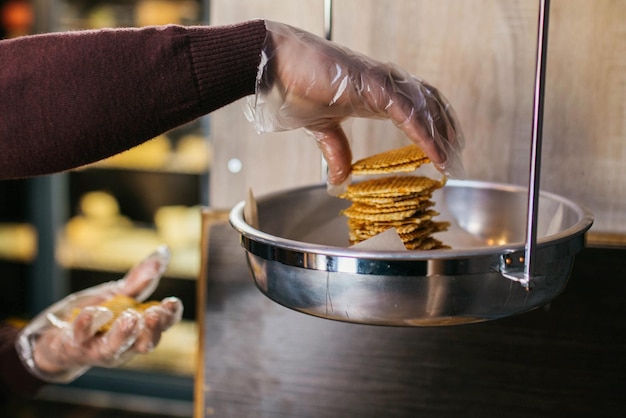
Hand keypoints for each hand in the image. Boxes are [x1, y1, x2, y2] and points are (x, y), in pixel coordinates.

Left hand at [16, 246, 182, 382]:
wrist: (52, 338)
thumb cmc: (94, 318)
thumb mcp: (118, 295)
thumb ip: (141, 278)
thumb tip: (165, 251)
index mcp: (139, 331)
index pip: (162, 326)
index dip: (170, 316)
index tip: (173, 302)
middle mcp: (124, 345)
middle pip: (145, 344)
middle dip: (152, 329)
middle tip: (155, 313)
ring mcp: (98, 348)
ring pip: (114, 348)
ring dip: (123, 334)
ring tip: (130, 317)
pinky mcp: (73, 345)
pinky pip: (81, 335)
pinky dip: (88, 323)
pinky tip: (94, 309)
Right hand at [245, 20, 464, 185]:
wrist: (278, 68)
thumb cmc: (298, 87)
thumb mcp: (323, 129)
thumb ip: (337, 151)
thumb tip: (341, 179)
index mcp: (377, 93)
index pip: (418, 106)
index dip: (434, 128)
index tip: (443, 154)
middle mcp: (386, 84)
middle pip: (431, 103)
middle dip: (447, 130)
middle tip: (455, 158)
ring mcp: (382, 82)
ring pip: (425, 106)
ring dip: (441, 133)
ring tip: (449, 159)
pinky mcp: (373, 84)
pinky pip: (407, 110)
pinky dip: (423, 132)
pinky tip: (432, 151)